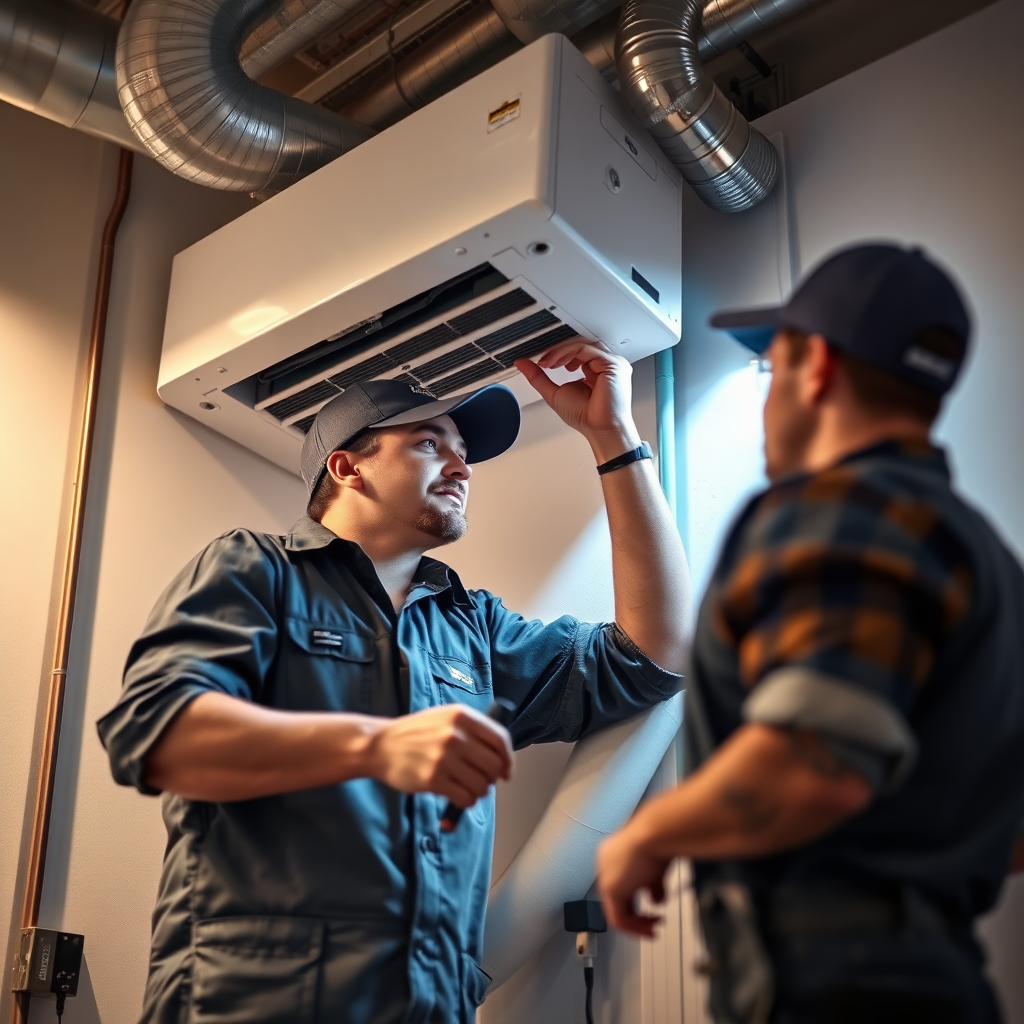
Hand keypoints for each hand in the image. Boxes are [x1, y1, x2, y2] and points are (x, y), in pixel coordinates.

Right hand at [365, 704, 512, 807]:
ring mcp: (444, 758)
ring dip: (479, 792)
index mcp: (461, 716)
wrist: (380, 745)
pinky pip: (465, 797)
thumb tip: (501, 758)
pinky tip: (458, 796)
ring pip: (482, 784)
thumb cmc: (415, 733)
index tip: (506, 771)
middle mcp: (455, 735)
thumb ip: (472, 731)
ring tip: (468, 788)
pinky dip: (466, 801)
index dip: (508, 759)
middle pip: (493, 765)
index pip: (499, 739)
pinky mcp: (433, 779)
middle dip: (492, 778)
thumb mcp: (444, 718)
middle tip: (482, 781)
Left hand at [515, 341, 640, 461]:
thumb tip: (522, 363)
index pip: (576, 353)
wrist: (599, 429)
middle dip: (557, 352)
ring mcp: (610, 364)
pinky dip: (568, 353)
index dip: (557, 354)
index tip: (542, 361)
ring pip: (581, 346)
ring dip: (561, 352)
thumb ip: (538, 377)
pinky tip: (558, 363)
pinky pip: (587, 350)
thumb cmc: (585, 417)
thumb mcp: (554, 393)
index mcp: (595, 371)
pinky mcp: (613, 364)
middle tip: (542, 361)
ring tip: (548, 363)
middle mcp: (604, 366)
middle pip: (579, 347)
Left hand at [596, 822, 671, 936]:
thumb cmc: (659, 842)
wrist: (656, 834)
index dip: (637, 903)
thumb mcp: (657, 869)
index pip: (622, 886)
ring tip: (654, 927)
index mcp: (613, 855)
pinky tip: (650, 926)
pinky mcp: (610, 888)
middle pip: (617, 900)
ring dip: (637, 924)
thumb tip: (657, 901)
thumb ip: (653, 887)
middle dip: (638, 916)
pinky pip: (618, 918)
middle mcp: (604, 864)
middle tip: (655, 923)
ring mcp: (604, 876)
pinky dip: (635, 927)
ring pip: (615, 911)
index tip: (654, 911)